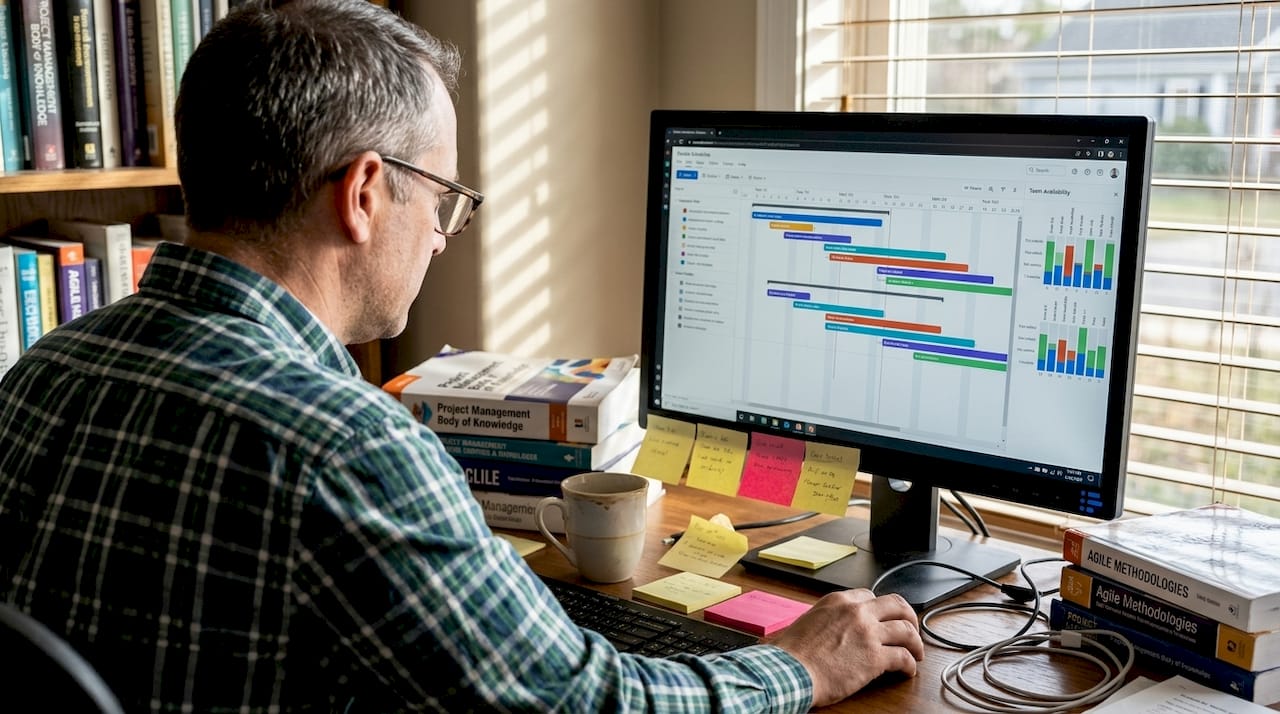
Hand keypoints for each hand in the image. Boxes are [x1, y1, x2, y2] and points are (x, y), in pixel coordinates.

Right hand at [765, 589, 923, 707]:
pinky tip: (907, 671)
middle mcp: (857, 612)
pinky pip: (904, 658)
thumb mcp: (809, 621)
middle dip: (908, 617)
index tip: (884, 618)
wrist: (790, 670)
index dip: (881, 608)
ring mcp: (868, 633)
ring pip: (907, 630)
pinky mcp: (875, 657)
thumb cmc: (792, 653)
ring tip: (916, 653)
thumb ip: (827, 619)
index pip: (870, 595)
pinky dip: (910, 665)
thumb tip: (832, 628)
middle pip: (897, 605)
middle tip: (911, 630)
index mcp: (838, 601)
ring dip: (915, 643)